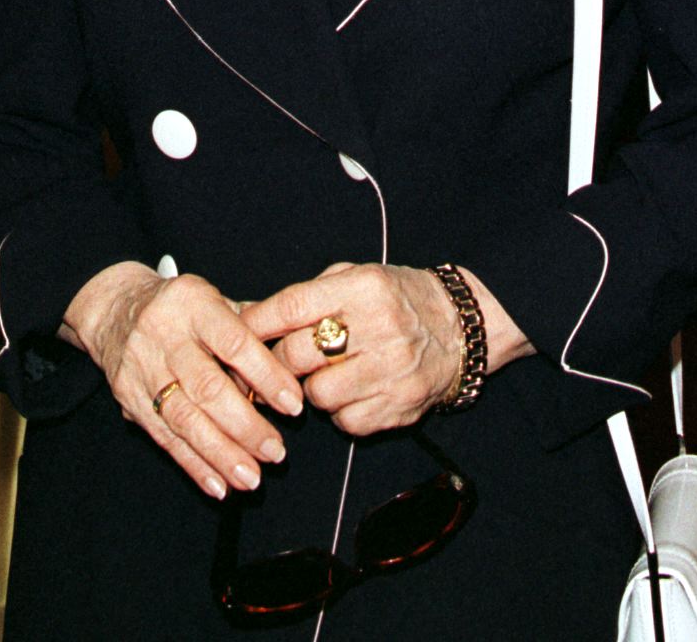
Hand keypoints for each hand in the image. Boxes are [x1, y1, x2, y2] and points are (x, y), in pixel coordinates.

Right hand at [61, 261, 304, 500]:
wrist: (114, 309)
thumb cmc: (181, 307)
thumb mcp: (214, 299)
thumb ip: (253, 327)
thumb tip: (294, 364)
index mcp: (193, 302)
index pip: (234, 342)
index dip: (266, 376)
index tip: (293, 405)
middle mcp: (164, 334)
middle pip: (207, 387)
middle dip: (245, 426)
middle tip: (276, 452)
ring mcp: (143, 368)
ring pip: (184, 419)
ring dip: (221, 454)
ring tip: (251, 478)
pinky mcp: (129, 398)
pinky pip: (164, 437)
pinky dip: (193, 465)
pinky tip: (219, 485)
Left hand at [239, 261, 532, 435]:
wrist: (459, 328)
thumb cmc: (397, 297)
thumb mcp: (358, 275)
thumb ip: (311, 294)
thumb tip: (254, 318)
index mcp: (363, 288)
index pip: (293, 307)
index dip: (258, 322)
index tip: (236, 331)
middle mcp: (379, 328)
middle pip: (297, 356)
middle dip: (277, 362)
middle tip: (275, 362)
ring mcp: (391, 371)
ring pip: (316, 395)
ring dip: (310, 388)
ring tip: (323, 373)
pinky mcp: (399, 407)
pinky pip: (345, 421)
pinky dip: (339, 411)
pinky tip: (351, 390)